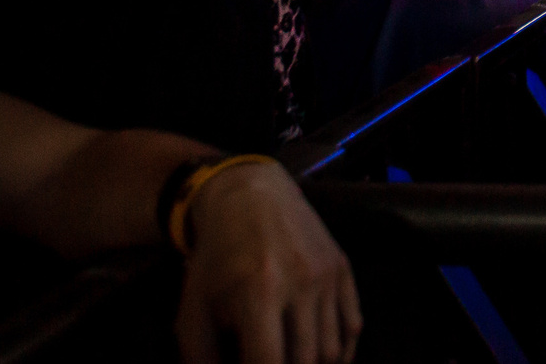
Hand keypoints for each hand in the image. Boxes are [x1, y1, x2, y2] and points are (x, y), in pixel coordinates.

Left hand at [175, 158, 360, 363]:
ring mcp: (327, 275)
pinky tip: (321, 360)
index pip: (269, 361)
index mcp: (258, 293)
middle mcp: (301, 283)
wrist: (250, 197)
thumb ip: (201, 357)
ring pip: (332, 349)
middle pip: (305, 361)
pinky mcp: (342, 268)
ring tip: (294, 363)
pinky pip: (353, 326)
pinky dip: (341, 354)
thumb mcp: (193, 308)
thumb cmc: (216, 258)